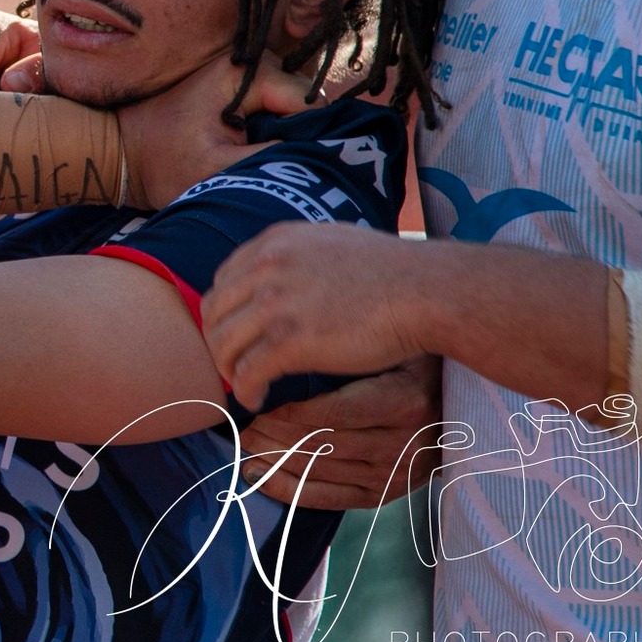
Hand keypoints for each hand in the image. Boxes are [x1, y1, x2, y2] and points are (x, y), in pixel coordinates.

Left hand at [114, 56, 316, 203]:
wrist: (123, 152)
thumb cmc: (162, 163)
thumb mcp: (219, 169)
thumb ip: (274, 158)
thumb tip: (324, 152)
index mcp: (246, 73)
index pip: (309, 103)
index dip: (311, 140)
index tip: (298, 169)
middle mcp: (250, 62)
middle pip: (305, 103)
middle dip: (298, 136)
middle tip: (272, 167)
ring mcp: (246, 72)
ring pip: (295, 107)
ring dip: (286, 135)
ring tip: (257, 159)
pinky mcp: (241, 86)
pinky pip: (278, 108)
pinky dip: (274, 130)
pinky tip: (253, 150)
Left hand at [202, 223, 430, 410]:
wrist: (426, 290)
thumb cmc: (393, 271)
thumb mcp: (332, 242)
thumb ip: (300, 255)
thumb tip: (285, 268)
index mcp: (274, 242)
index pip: (224, 280)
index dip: (225, 313)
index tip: (235, 334)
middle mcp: (266, 267)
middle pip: (215, 312)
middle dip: (218, 342)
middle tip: (232, 365)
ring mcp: (275, 303)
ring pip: (224, 344)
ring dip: (228, 369)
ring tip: (243, 384)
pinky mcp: (289, 340)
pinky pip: (248, 371)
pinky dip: (245, 389)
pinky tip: (256, 398)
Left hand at [238, 357, 442, 508]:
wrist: (465, 407)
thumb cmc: (419, 365)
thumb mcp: (397, 349)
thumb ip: (353, 355)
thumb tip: (288, 355)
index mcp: (404, 403)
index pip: (329, 415)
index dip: (284, 415)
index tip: (254, 406)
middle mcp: (403, 444)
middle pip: (319, 444)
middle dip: (271, 437)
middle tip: (239, 427)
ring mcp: (397, 474)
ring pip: (320, 471)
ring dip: (275, 460)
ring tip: (244, 447)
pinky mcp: (390, 494)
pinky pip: (331, 499)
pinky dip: (290, 489)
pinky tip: (260, 477)